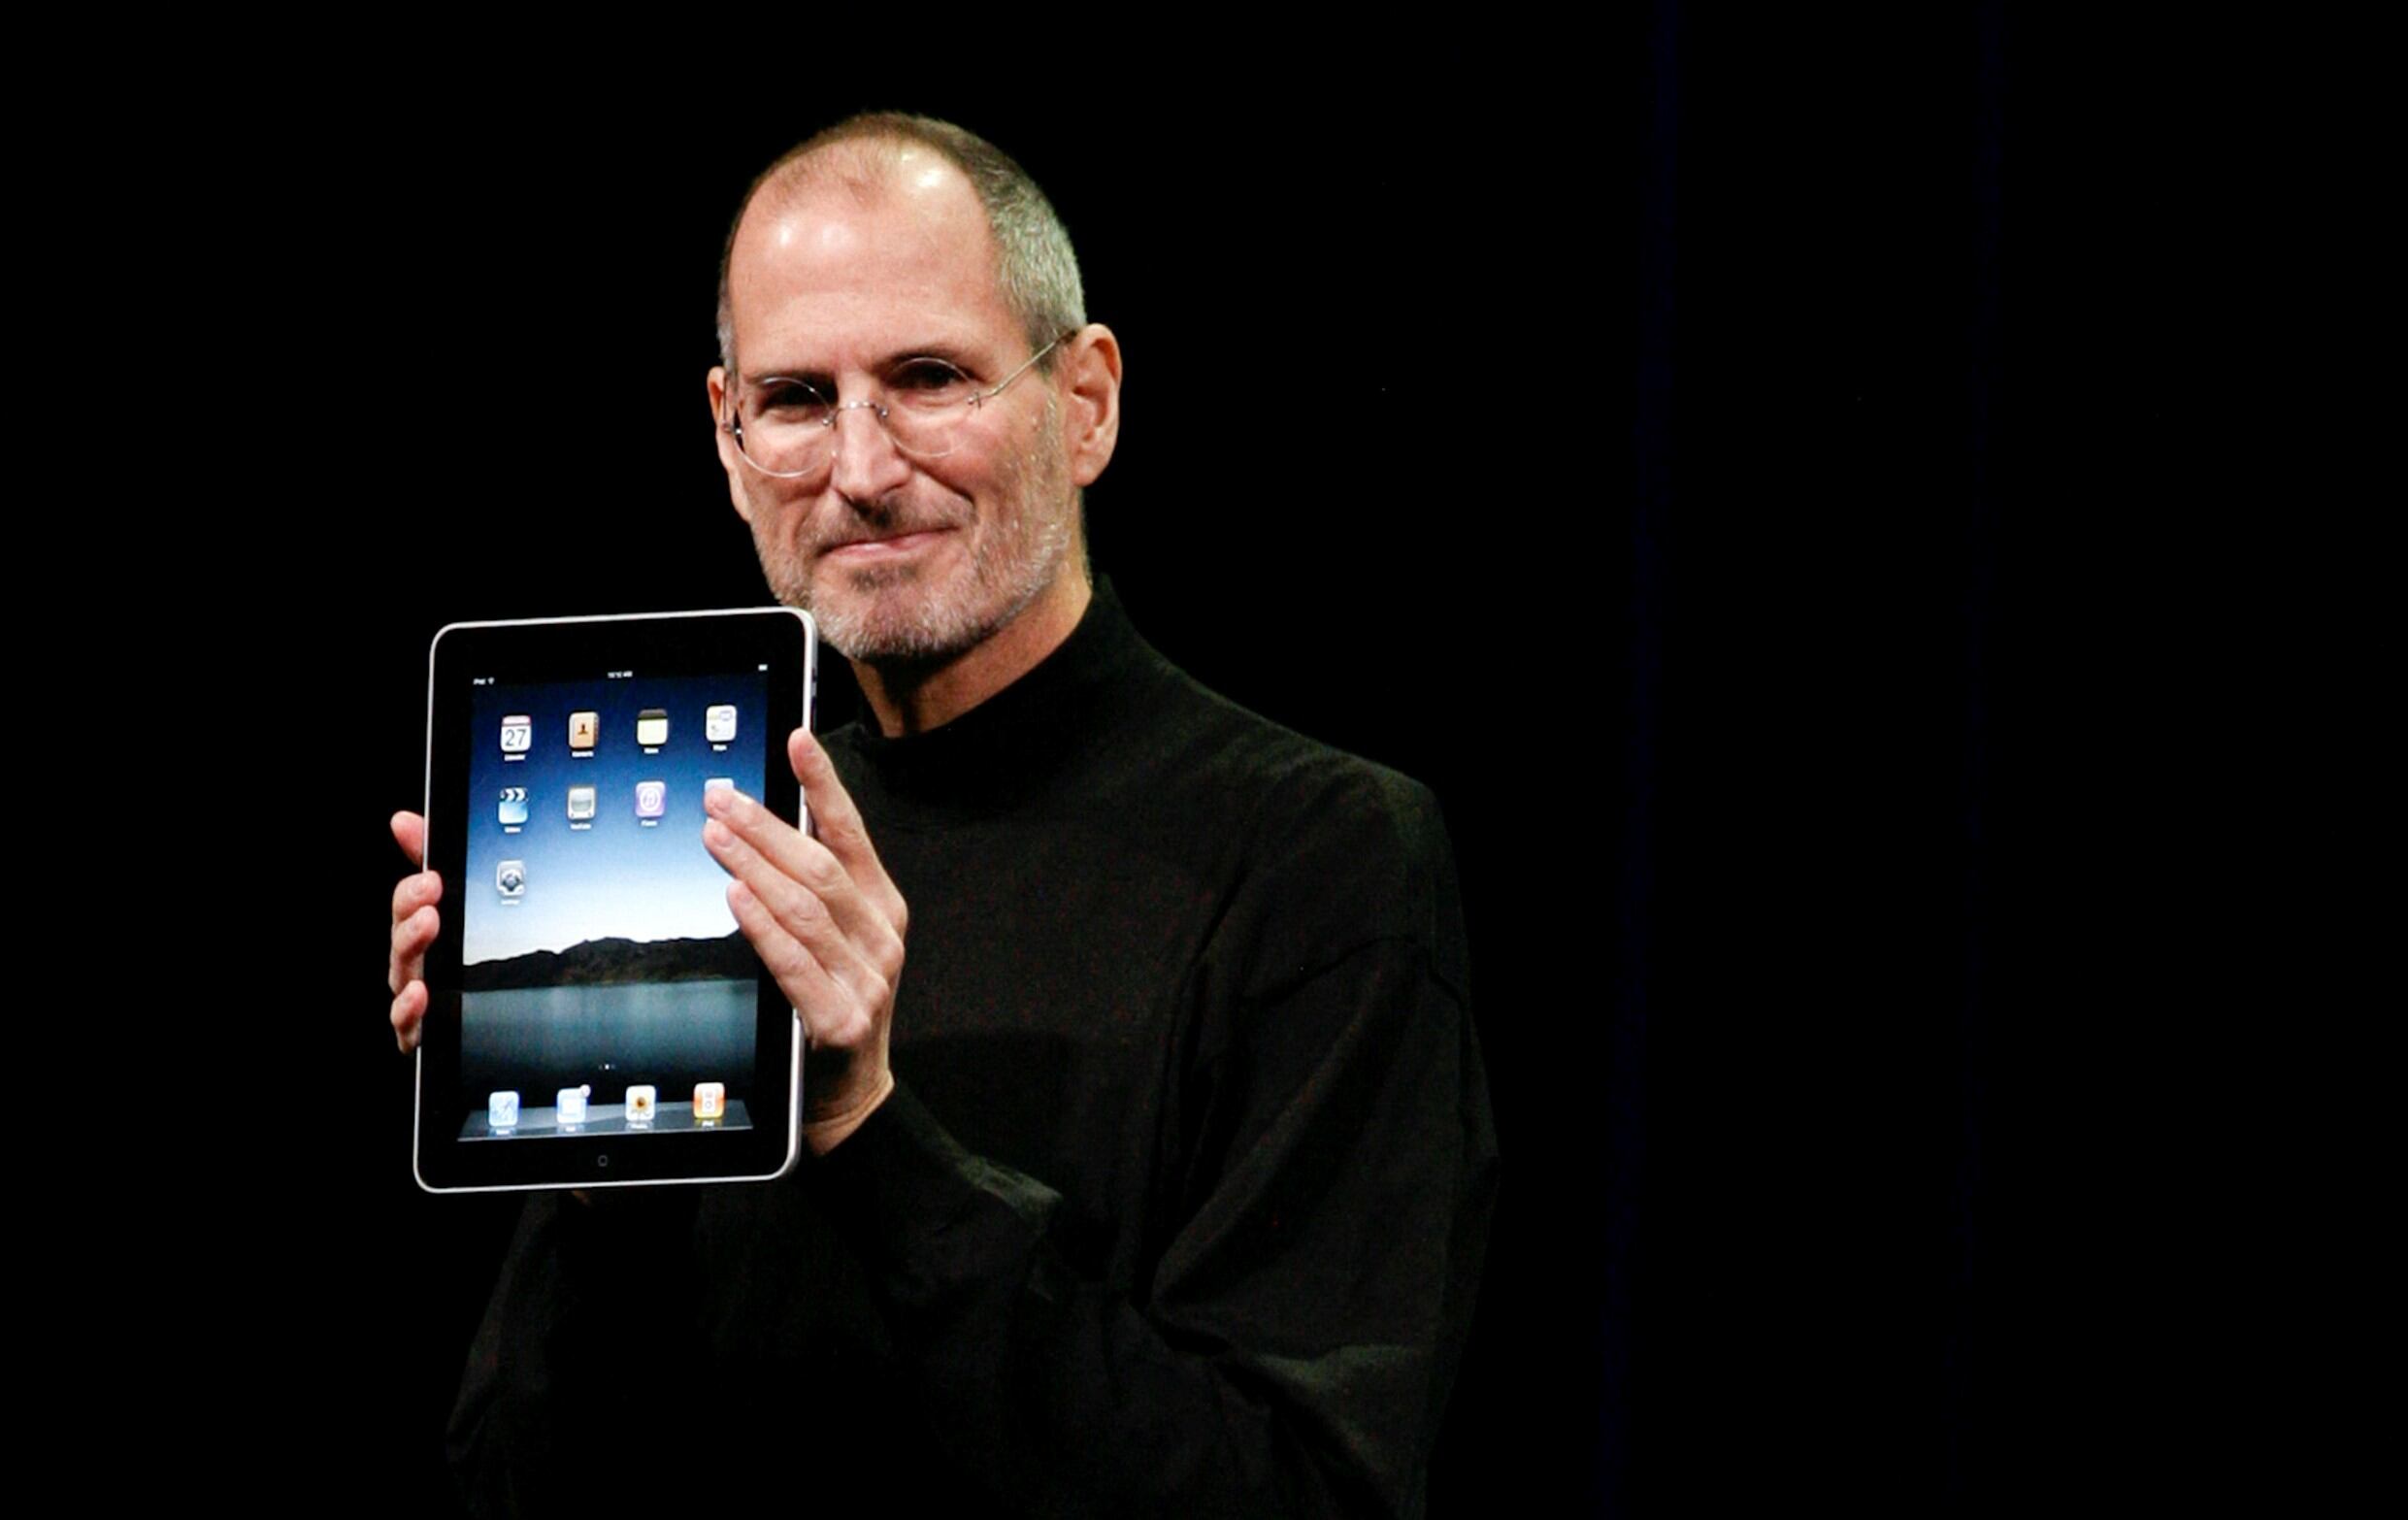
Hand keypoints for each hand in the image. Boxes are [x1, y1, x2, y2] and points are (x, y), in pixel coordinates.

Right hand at [388, 811, 442, 1053]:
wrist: (495, 1026)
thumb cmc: (464, 967)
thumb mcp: (460, 907)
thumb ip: (431, 860)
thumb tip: (404, 820)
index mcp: (423, 934)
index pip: (410, 905)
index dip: (414, 889)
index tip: (432, 876)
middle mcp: (416, 965)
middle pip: (402, 936)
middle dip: (411, 910)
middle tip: (431, 890)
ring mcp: (417, 1000)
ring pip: (403, 975)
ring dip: (411, 946)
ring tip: (428, 925)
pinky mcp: (421, 1033)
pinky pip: (409, 1025)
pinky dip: (409, 1010)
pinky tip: (421, 994)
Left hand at [704, 728, 904, 1152]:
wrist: (852, 1098)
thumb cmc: (834, 1005)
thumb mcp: (836, 941)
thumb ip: (812, 890)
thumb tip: (760, 826)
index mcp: (882, 907)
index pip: (851, 834)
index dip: (823, 784)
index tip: (797, 740)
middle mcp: (881, 936)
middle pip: (819, 866)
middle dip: (765, 825)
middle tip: (721, 796)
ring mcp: (867, 979)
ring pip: (805, 907)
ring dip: (754, 866)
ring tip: (714, 836)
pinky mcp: (841, 1020)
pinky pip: (794, 963)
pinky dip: (762, 926)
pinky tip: (735, 897)